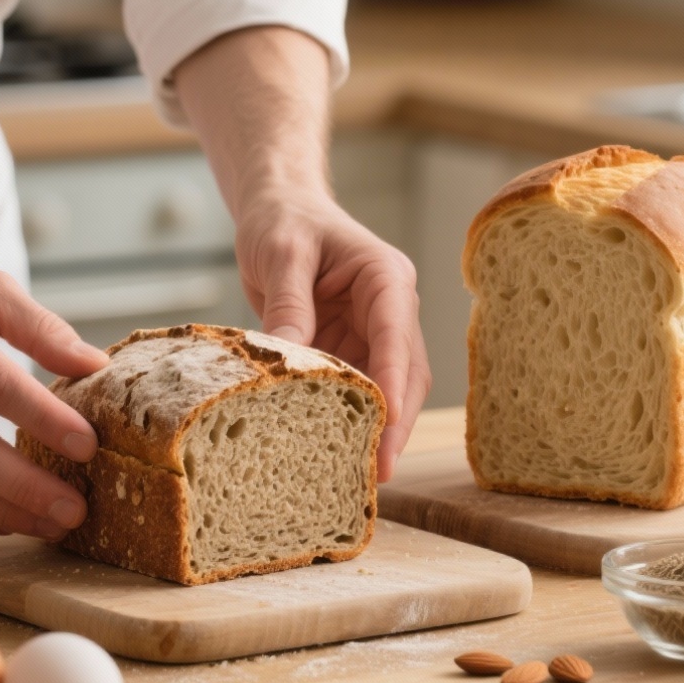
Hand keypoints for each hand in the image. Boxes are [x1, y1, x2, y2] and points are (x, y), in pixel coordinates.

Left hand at [236, 192, 430, 480]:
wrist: (278, 208)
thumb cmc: (284, 221)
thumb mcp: (282, 255)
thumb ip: (289, 307)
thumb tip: (288, 364)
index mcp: (384, 277)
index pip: (396, 337)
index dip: (393, 386)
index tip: (387, 430)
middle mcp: (390, 307)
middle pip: (405, 372)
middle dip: (395, 422)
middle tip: (378, 471)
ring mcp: (374, 330)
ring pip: (389, 387)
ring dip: (378, 427)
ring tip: (361, 474)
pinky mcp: (351, 346)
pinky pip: (356, 387)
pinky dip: (350, 416)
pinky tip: (336, 450)